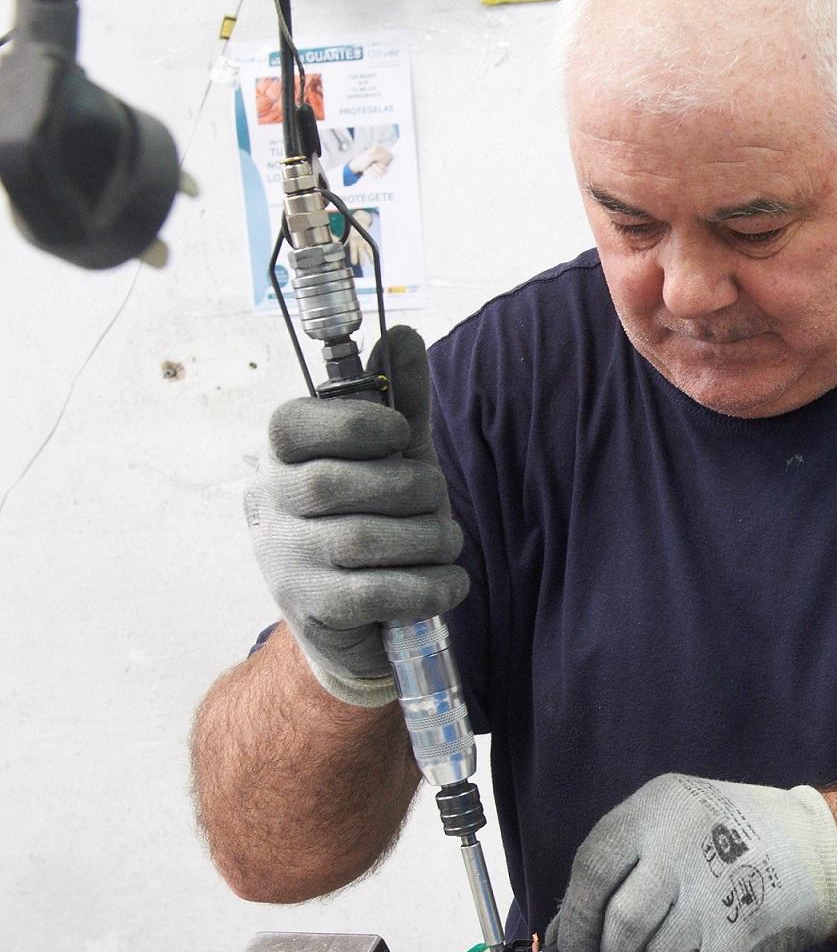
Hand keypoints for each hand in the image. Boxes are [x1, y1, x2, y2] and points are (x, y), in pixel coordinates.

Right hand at [244, 326, 467, 705]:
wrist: (363, 617)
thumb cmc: (379, 518)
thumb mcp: (395, 458)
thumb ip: (401, 402)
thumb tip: (401, 334)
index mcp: (284, 457)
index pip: (291, 424)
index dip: (351, 422)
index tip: (399, 434)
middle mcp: (271, 505)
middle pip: (332, 484)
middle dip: (406, 487)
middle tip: (437, 496)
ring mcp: (284, 560)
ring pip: (358, 540)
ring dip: (425, 538)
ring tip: (447, 541)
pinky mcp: (311, 609)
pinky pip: (374, 593)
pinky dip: (427, 586)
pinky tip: (448, 581)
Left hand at [546, 774, 836, 951]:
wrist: (815, 845)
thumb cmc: (731, 835)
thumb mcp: (670, 820)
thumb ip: (617, 869)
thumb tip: (564, 937)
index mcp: (656, 808)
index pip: (592, 869)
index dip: (578, 917)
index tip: (574, 945)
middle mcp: (683, 844)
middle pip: (622, 923)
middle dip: (618, 950)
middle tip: (630, 949)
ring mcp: (715, 889)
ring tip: (696, 927)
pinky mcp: (743, 931)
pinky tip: (722, 940)